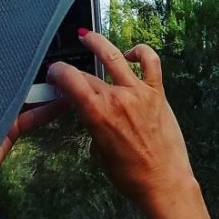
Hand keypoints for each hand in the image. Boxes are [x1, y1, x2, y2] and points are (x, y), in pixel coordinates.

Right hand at [46, 31, 195, 210]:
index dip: (57, 72)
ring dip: (98, 43)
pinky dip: (140, 52)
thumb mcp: (98, 152)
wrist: (164, 182)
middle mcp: (117, 97)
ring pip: (115, 57)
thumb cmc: (129, 175)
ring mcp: (139, 92)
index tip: (53, 72)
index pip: (70, 80)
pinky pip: (151, 63)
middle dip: (74, 72)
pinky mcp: (158, 93)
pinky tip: (130, 54)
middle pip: (88, 74)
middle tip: (67, 72)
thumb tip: (90, 111)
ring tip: (88, 37)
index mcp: (97, 114)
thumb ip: (92, 125)